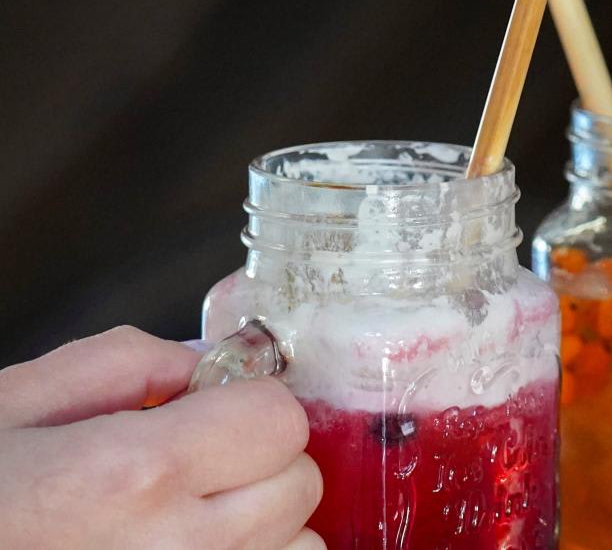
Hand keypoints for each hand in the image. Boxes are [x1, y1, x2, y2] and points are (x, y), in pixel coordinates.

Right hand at [0, 326, 323, 549]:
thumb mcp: (13, 406)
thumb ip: (124, 363)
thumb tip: (207, 363)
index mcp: (131, 475)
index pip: (279, 419)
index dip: (251, 404)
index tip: (216, 408)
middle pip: (300, 486)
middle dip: (263, 459)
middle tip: (200, 462)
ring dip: (268, 525)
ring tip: (197, 516)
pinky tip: (194, 545)